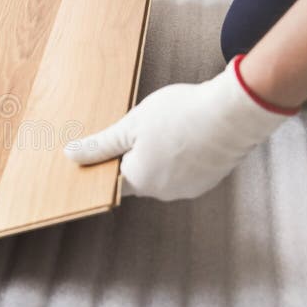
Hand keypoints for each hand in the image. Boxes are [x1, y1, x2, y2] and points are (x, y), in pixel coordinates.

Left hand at [64, 56, 296, 200]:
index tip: (105, 145)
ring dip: (157, 154)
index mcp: (139, 180)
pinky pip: (183, 170)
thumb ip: (101, 144)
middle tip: (137, 127)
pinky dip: (179, 155)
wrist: (235, 114)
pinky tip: (183, 133)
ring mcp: (188, 188)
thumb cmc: (181, 115)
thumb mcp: (131, 124)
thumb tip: (71, 155)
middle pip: (137, 175)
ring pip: (161, 172)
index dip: (106, 161)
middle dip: (133, 154)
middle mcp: (163, 192)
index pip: (111, 178)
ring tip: (163, 127)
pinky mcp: (208, 180)